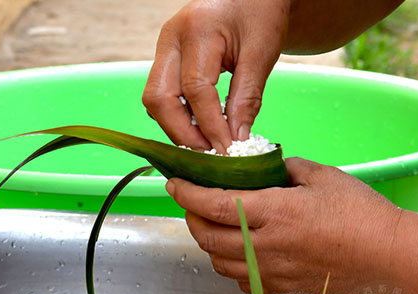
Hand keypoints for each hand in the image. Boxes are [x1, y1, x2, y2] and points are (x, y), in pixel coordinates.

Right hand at [143, 0, 288, 152]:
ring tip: (208, 145)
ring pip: (155, 99)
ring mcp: (164, 47)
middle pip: (160, 98)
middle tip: (211, 155)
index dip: (210, 126)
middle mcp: (171, 38)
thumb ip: (247, 96)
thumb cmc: (260, 11)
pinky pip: (162, 94)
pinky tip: (201, 128)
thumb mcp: (262, 52)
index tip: (227, 151)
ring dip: (177, 127)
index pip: (196, 90)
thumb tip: (237, 139)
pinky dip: (178, 115)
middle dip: (182, 133)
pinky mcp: (166, 57)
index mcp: (197, 31)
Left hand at [167, 158, 403, 293]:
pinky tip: (245, 252)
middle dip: (191, 219)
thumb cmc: (363, 214)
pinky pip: (243, 282)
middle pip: (207, 238)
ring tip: (216, 226)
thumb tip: (263, 166)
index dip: (187, 193)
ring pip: (220, 264)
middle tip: (192, 203)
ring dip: (210, 244)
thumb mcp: (323, 176)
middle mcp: (267, 248)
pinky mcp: (283, 291)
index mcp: (274, 212)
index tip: (175, 182)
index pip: (213, 205)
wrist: (391, 258)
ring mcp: (273, 274)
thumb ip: (285, 168)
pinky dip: (234, 266)